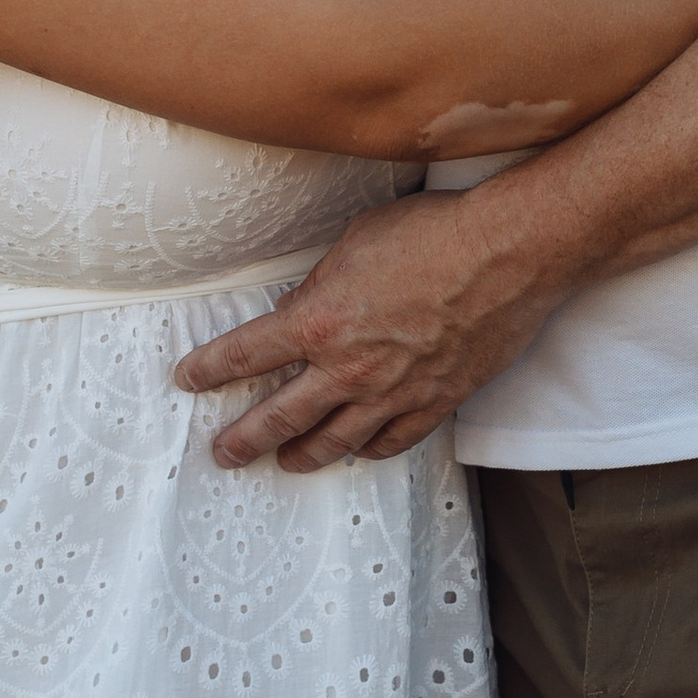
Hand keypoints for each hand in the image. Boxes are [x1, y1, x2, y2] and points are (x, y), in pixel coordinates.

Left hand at [173, 190, 565, 471]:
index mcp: (319, 321)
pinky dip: (365, 451)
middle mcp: (348, 368)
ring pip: (332, 443)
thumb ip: (321, 284)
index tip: (189, 380)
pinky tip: (354, 451)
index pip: (245, 355)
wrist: (509, 254)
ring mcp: (392, 393)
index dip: (209, 370)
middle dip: (243, 439)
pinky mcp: (434, 403)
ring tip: (282, 463)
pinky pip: (389, 442)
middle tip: (223, 453)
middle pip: (278, 418)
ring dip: (299, 456)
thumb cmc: (435, 234)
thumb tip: (302, 308)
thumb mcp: (357, 241)